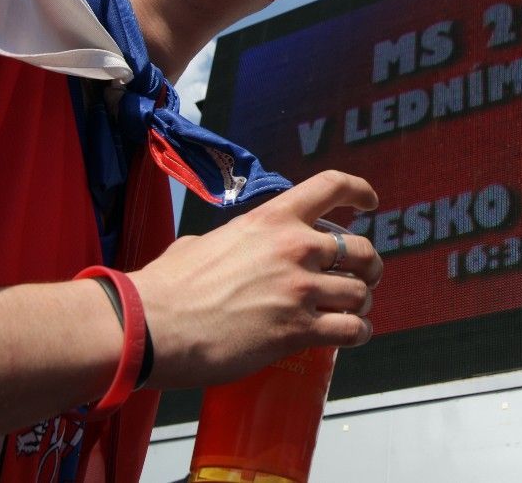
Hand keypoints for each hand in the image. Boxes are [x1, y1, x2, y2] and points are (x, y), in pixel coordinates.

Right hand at [129, 170, 380, 388]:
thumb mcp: (202, 243)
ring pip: (361, 293)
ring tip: (353, 312)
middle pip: (362, 249)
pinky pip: (351, 329)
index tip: (371, 202)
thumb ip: (231, 242)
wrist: (150, 325)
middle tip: (362, 278)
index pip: (331, 187)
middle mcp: (294, 248)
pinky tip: (353, 335)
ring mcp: (299, 289)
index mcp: (272, 218)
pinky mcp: (297, 330)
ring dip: (362, 304)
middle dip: (368, 265)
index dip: (359, 191)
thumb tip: (225, 250)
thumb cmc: (167, 285)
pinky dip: (359, 333)